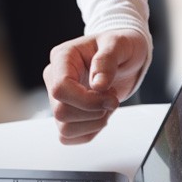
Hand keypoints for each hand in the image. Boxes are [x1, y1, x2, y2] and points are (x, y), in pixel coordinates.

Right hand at [43, 29, 149, 144]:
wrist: (126, 57)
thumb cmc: (120, 46)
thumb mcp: (119, 44)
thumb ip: (107, 61)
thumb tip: (98, 84)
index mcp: (62, 58)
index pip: (60, 89)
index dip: (86, 100)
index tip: (110, 97)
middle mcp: (55, 79)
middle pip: (61, 112)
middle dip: (94, 112)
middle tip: (111, 98)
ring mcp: (59, 99)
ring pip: (64, 128)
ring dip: (94, 123)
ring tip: (107, 106)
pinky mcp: (67, 115)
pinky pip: (69, 137)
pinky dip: (89, 132)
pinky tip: (100, 116)